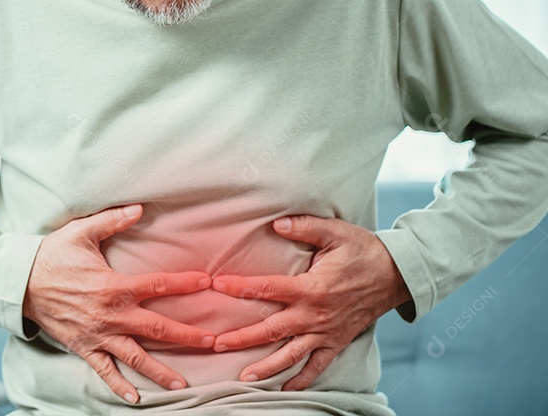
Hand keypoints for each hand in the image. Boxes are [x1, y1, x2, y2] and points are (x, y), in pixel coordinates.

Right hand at [23, 203, 214, 403]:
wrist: (19, 282)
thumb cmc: (52, 254)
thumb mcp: (81, 231)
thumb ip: (112, 220)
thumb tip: (140, 207)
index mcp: (114, 286)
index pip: (159, 285)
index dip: (185, 283)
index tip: (207, 283)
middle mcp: (111, 314)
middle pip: (157, 328)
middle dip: (188, 336)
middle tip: (213, 342)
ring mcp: (98, 334)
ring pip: (136, 357)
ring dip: (160, 371)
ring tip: (182, 385)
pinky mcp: (83, 347)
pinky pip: (104, 370)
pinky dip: (119, 385)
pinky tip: (136, 398)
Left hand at [211, 215, 410, 390]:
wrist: (397, 275)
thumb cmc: (363, 251)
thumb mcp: (336, 232)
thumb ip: (305, 226)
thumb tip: (276, 223)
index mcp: (312, 288)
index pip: (268, 288)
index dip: (241, 287)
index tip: (218, 286)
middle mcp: (316, 315)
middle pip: (273, 330)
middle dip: (243, 338)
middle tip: (217, 343)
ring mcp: (326, 332)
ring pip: (292, 355)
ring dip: (267, 367)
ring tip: (244, 378)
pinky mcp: (337, 342)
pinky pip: (318, 366)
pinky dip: (302, 379)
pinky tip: (285, 390)